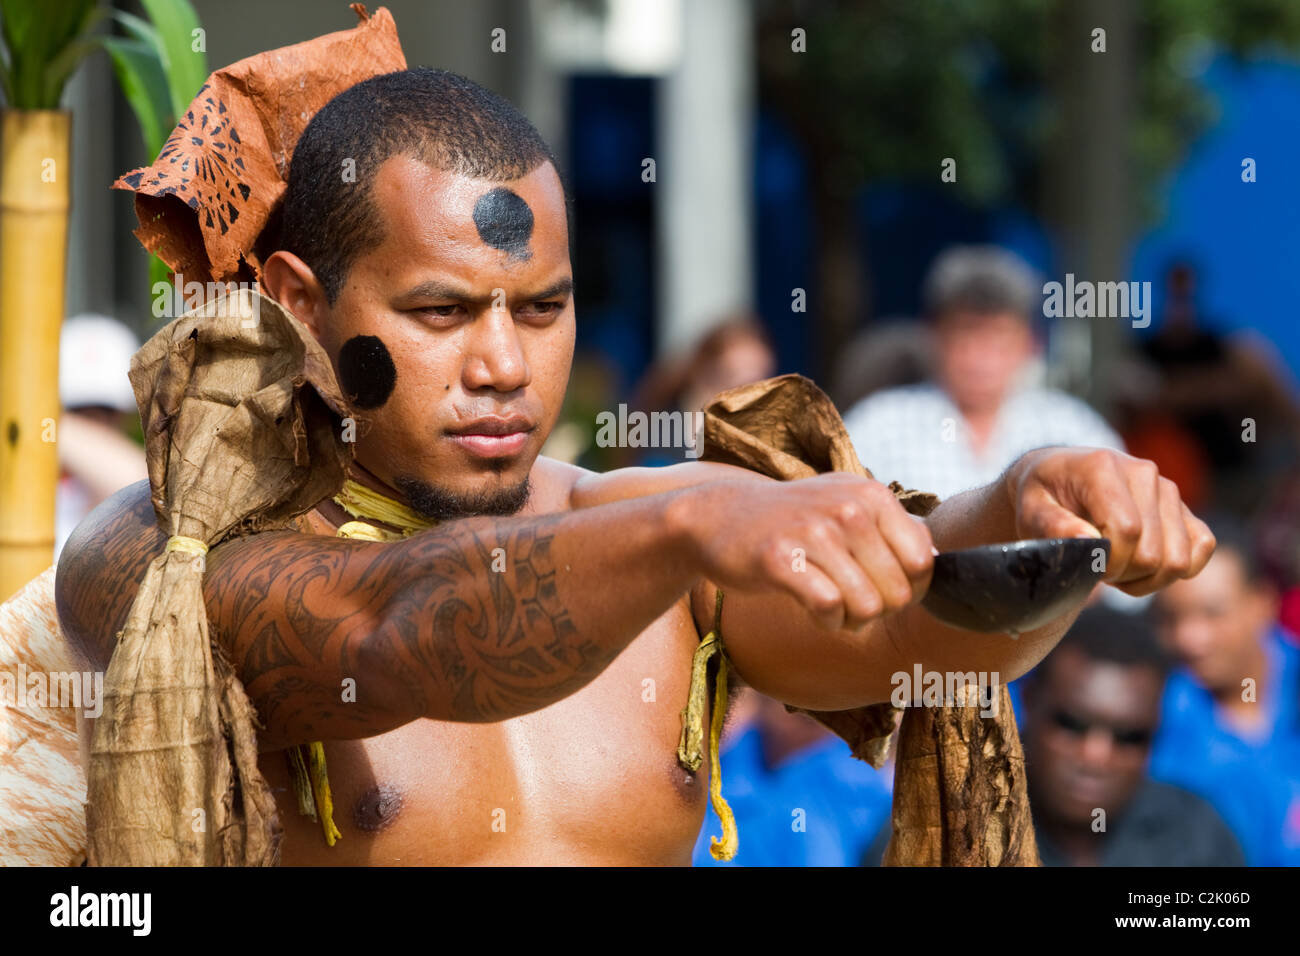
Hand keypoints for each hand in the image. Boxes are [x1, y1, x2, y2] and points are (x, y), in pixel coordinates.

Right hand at [673, 473, 933, 630]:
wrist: (718, 516)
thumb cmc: (793, 520)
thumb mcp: (846, 506)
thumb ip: (894, 528)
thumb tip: (940, 559)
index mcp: (873, 496)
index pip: (924, 563)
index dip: (908, 589)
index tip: (879, 589)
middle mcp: (848, 508)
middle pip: (898, 593)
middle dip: (877, 609)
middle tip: (847, 599)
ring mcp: (814, 532)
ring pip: (867, 606)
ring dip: (850, 619)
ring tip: (829, 602)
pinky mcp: (780, 559)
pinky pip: (828, 609)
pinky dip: (825, 621)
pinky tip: (810, 609)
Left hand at [1004, 447, 1214, 595]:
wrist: (1059, 477)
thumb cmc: (1043, 498)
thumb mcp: (1032, 511)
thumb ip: (1053, 526)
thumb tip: (1088, 540)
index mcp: (1102, 468)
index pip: (1126, 531)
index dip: (1108, 563)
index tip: (1086, 565)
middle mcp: (1143, 473)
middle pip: (1152, 553)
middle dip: (1122, 575)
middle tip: (1096, 568)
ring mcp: (1168, 489)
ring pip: (1178, 560)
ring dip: (1146, 579)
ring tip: (1115, 568)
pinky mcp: (1184, 507)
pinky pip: (1203, 548)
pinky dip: (1174, 572)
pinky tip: (1142, 568)